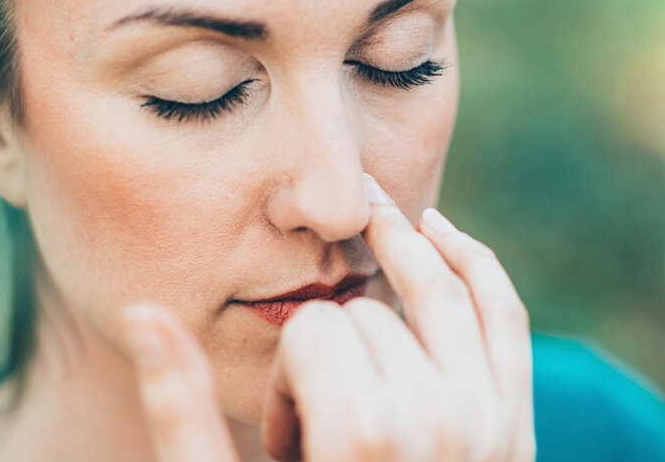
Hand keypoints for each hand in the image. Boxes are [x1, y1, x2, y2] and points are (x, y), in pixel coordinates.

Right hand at [121, 173, 534, 460]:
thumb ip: (181, 412)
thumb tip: (145, 312)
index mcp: (361, 436)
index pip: (310, 332)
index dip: (285, 378)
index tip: (285, 445)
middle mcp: (438, 422)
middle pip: (366, 315)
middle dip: (332, 354)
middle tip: (320, 424)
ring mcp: (489, 422)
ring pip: (442, 286)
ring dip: (401, 251)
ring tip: (371, 225)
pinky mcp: (519, 429)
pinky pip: (506, 316)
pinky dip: (476, 262)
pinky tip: (440, 232)